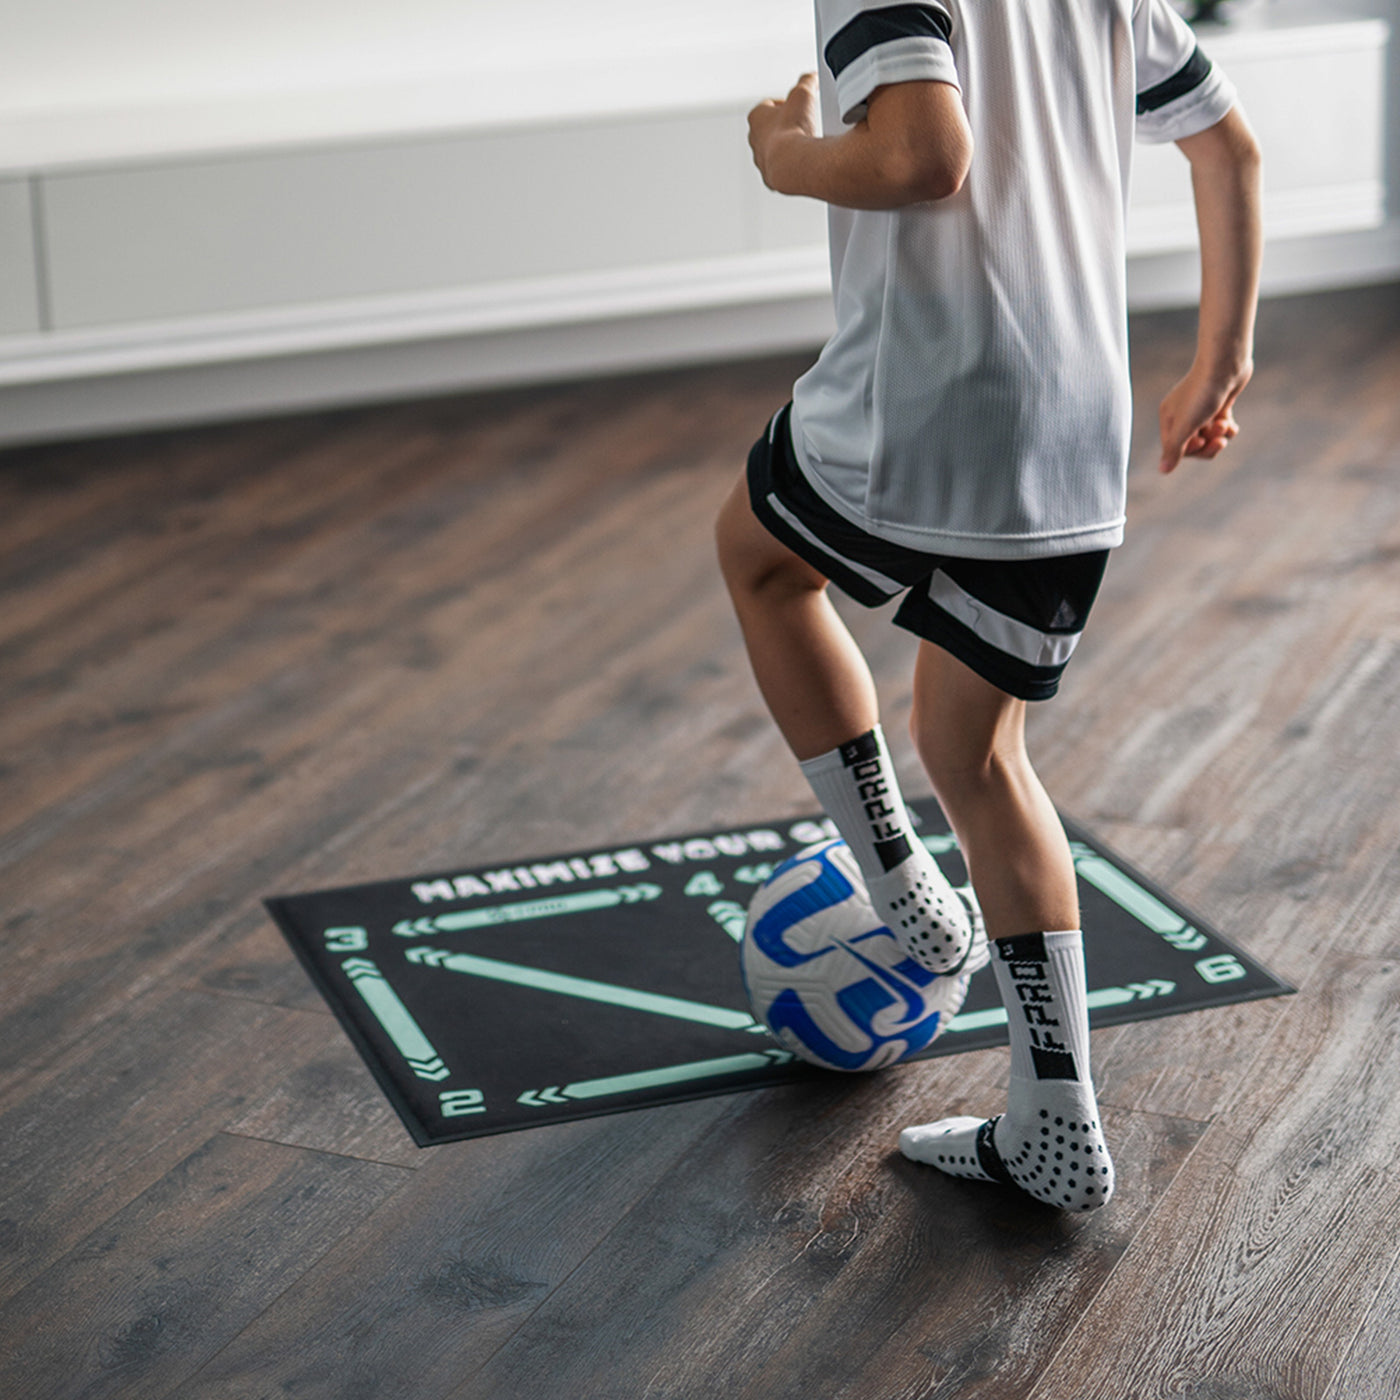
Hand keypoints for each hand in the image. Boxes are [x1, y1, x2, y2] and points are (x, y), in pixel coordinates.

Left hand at [748, 72, 819, 191]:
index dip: (783, 104)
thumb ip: (806, 81)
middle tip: (802, 125)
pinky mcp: (770, 178)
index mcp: (756, 117)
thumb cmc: (793, 129)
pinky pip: (780, 169)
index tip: (795, 106)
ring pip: (773, 151)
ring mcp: (761, 160)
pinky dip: (790, 165)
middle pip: (769, 129)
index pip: (767, 106)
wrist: (794, 163)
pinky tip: (802, 161)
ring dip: (787, 147)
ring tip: (804, 144)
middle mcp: (754, 140)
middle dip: (785, 126)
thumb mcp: (803, 94)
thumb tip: (811, 77)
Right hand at [1157, 360, 1251, 473]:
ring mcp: (1200, 409)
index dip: (1192, 451)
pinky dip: (1227, 429)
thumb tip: (1163, 471)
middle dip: (1208, 446)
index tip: (1203, 441)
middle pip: (1193, 445)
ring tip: (1226, 426)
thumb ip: (1174, 450)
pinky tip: (1232, 424)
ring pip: (1209, 437)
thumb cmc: (1203, 393)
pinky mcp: (1217, 404)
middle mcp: (1181, 414)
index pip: (1176, 448)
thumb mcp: (1186, 426)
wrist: (1225, 363)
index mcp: (1169, 418)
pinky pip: (1220, 426)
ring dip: (1219, 437)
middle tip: (1220, 440)